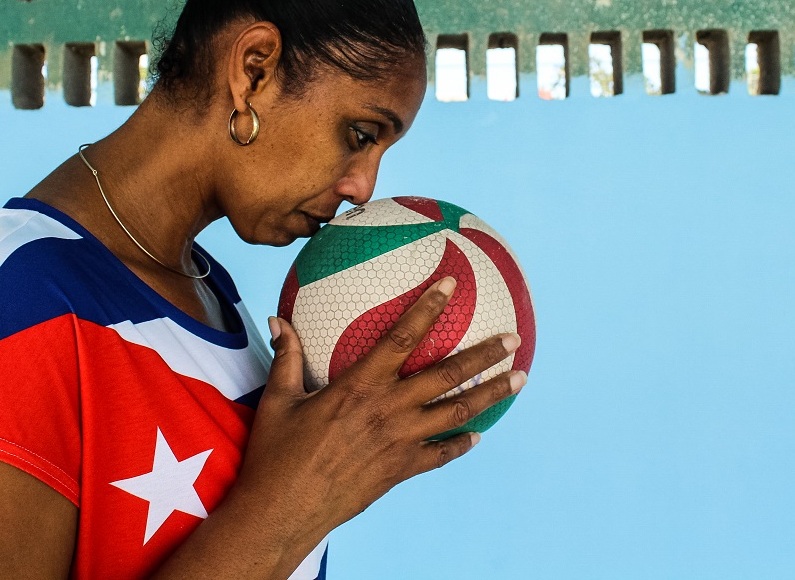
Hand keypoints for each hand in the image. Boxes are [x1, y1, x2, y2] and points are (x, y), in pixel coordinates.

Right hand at [234, 277, 525, 558]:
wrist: (283, 511)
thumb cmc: (276, 454)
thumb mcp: (277, 399)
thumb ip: (288, 356)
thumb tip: (278, 320)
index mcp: (360, 385)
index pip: (403, 336)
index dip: (429, 307)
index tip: (452, 284)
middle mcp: (388, 409)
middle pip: (448, 374)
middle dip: (485, 354)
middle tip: (513, 339)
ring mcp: (399, 441)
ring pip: (456, 411)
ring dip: (491, 394)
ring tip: (518, 378)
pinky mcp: (400, 470)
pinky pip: (440, 454)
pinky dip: (461, 444)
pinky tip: (477, 436)